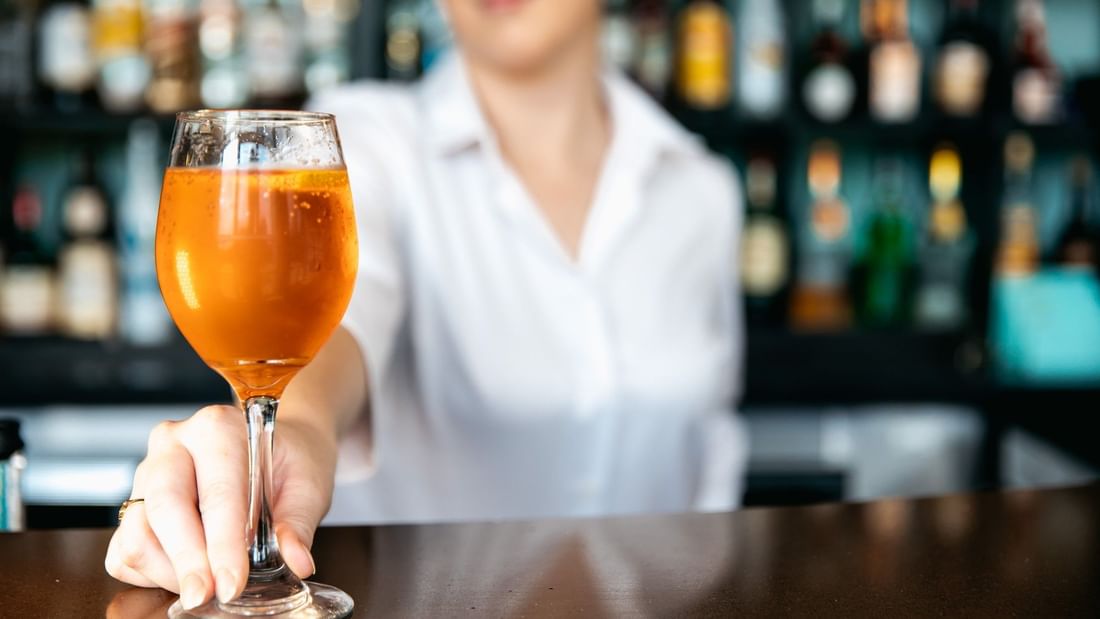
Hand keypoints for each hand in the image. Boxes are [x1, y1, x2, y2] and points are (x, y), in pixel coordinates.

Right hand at [104, 405, 337, 609]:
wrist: (276, 448)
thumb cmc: (289, 461)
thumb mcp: (307, 485)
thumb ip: (298, 524)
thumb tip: (296, 561)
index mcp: (219, 428)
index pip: (217, 492)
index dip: (223, 544)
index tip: (232, 583)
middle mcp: (174, 444)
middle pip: (165, 507)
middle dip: (187, 561)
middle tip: (206, 597)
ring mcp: (146, 473)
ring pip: (137, 533)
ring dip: (168, 571)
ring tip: (207, 585)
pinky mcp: (134, 504)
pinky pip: (124, 550)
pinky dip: (150, 573)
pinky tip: (186, 574)